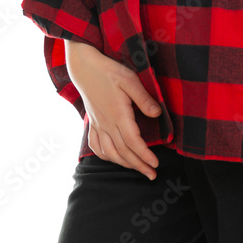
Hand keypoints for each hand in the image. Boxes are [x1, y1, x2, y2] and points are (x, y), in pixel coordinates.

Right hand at [65, 41, 162, 179]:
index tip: (155, 164)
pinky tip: (113, 158)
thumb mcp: (130, 80)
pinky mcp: (92, 122)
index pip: (133, 141)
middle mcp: (106, 123)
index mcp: (118, 114)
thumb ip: (144, 98)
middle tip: (152, 175)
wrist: (84, 67)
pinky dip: (105, 156)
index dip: (144, 155)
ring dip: (124, 164)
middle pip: (123, 152)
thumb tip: (158, 114)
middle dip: (138, 166)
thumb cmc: (109, 71)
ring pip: (109, 152)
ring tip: (137, 169)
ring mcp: (98, 124)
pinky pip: (96, 146)